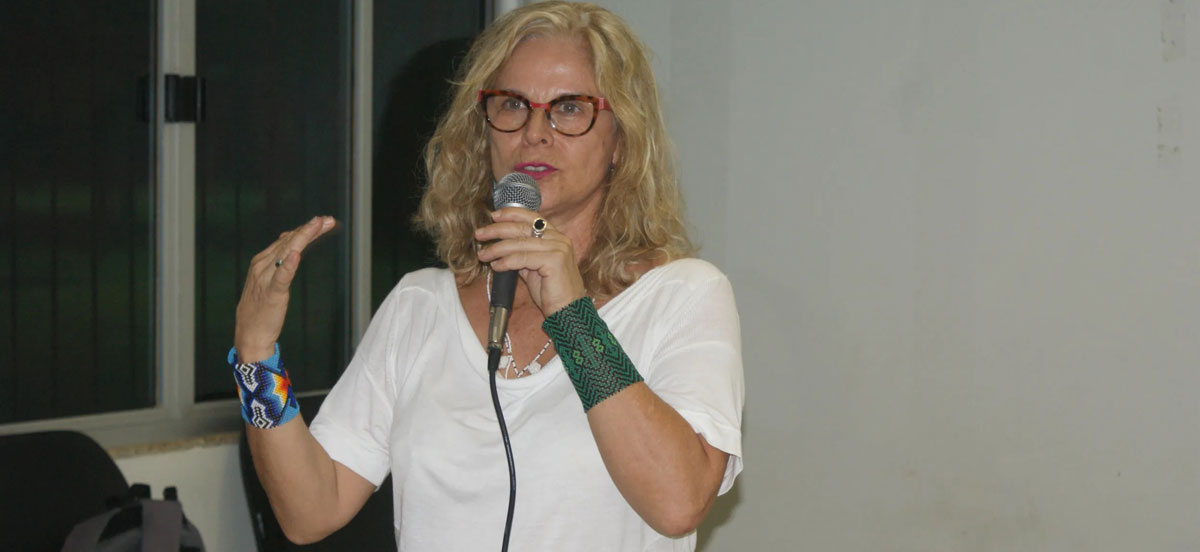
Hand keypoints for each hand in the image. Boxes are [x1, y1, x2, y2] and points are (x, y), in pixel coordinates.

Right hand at [234, 216, 336, 361]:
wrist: (250, 333)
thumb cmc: (261, 308)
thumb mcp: (270, 281)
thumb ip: (280, 264)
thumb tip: (293, 247)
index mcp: (262, 261)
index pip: (287, 240)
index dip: (306, 229)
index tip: (324, 221)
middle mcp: (262, 265)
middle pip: (290, 242)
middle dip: (310, 229)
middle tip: (328, 219)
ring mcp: (265, 278)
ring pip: (288, 251)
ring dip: (304, 237)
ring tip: (318, 225)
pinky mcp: (272, 293)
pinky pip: (281, 277)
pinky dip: (289, 264)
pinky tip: (296, 254)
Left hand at [474, 208, 586, 314]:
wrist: (567, 311)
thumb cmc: (551, 292)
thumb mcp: (534, 268)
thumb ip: (522, 254)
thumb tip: (500, 246)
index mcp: (556, 237)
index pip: (532, 217)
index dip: (511, 214)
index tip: (494, 216)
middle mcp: (559, 239)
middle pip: (523, 228)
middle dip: (497, 230)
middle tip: (480, 234)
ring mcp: (558, 249)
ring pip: (520, 243)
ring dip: (497, 248)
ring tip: (483, 254)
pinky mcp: (554, 261)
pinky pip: (522, 258)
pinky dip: (506, 262)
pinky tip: (496, 266)